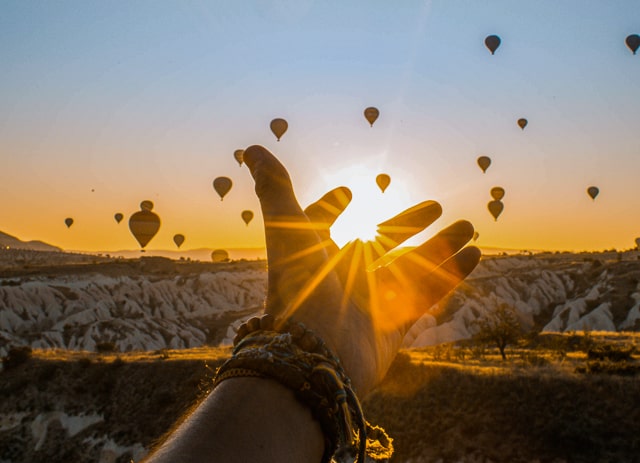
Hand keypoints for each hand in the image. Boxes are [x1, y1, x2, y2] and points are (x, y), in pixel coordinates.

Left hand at [244, 145, 479, 394]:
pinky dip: (450, 275)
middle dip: (408, 224)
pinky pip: (426, 295)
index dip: (329, 208)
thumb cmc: (299, 289)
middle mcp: (342, 279)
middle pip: (380, 245)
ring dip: (440, 247)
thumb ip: (275, 189)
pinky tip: (474, 253)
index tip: (347, 191)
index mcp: (315, 256)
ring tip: (468, 226)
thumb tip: (251, 147)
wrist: (315, 358)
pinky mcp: (393, 327)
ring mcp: (369, 303)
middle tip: (436, 205)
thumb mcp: (288, 231)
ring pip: (410, 268)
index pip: (321, 226)